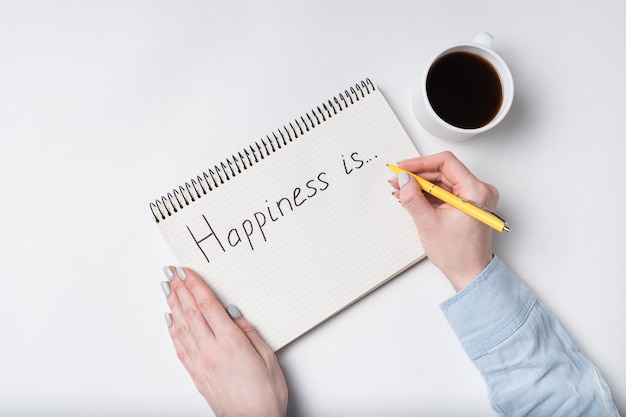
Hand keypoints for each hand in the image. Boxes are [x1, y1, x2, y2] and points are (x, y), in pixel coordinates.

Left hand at [162, 266, 287, 416]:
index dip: (195, 286)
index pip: (208, 306)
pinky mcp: (197, 376)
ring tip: (167, 289)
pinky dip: (173, 331)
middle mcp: (211, 351)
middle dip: (180, 290)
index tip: (187, 271)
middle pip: (191, 313)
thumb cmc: (265, 395)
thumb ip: (248, 332)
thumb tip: (233, 313)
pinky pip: (180, 348)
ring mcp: (201, 364)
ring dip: (173, 306)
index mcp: (231, 343)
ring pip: (182, 328)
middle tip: (172, 273)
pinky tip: (169, 321)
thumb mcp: (267, 357)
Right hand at [391, 151, 497, 290]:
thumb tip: (404, 179)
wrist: (469, 273)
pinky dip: (429, 193)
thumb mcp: (428, 223)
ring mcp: (475, 197)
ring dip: (421, 184)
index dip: (421, 163)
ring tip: (401, 190)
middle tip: (398, 179)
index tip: (403, 168)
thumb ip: (413, 197)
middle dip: (418, 175)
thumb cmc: (457, 254)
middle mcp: (480, 191)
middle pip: (444, 170)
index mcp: (476, 191)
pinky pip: (446, 191)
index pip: (446, 162)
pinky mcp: (469, 204)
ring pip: (443, 181)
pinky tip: (413, 196)